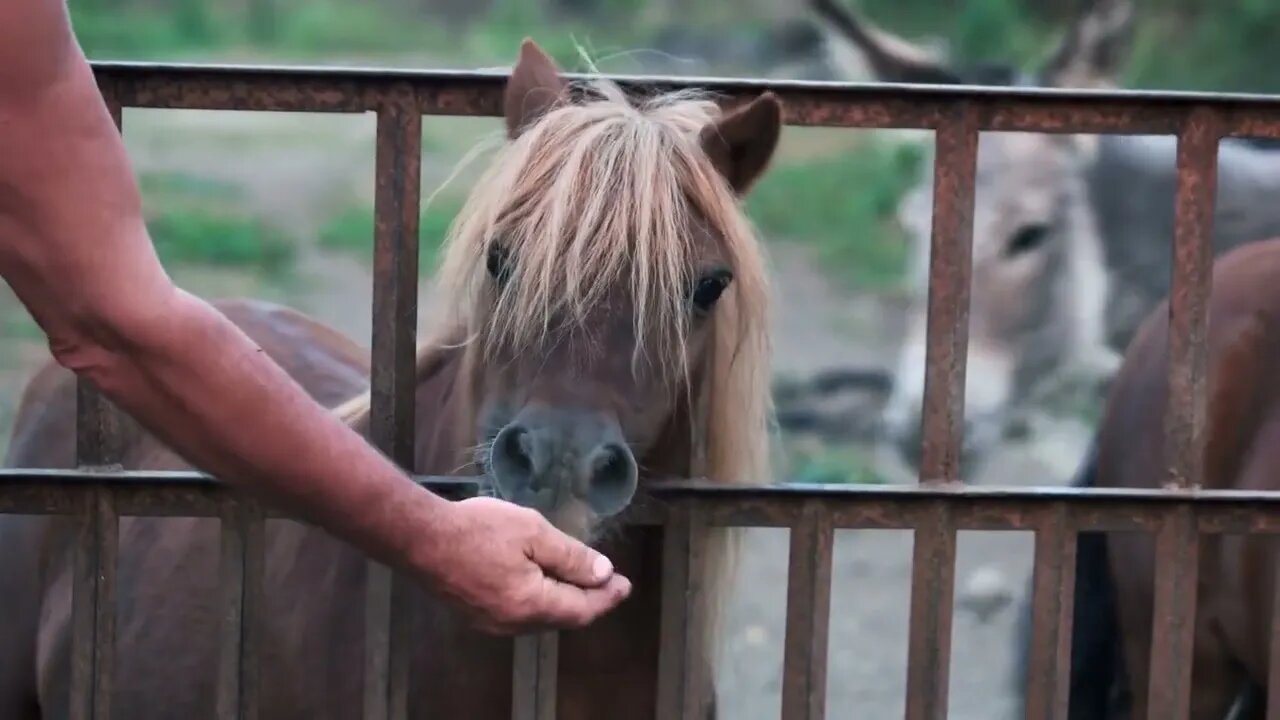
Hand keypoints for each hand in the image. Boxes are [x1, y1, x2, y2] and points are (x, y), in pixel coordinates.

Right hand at [419, 496, 631, 633]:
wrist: (420, 538)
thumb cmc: (479, 529)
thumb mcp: (533, 532)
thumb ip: (571, 556)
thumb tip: (603, 573)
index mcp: (532, 604)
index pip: (582, 609)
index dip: (606, 597)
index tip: (626, 584)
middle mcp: (513, 623)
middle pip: (563, 618)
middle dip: (589, 601)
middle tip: (609, 584)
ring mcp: (492, 622)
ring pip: (541, 618)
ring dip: (564, 602)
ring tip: (581, 582)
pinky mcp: (476, 614)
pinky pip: (521, 614)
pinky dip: (541, 601)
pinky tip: (543, 584)